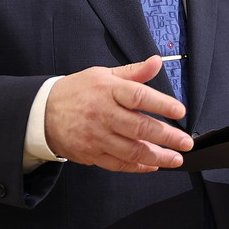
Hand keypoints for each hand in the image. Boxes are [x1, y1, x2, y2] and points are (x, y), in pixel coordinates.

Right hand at [45, 55, 193, 172]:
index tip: (180, 111)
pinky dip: (138, 166)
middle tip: (186, 142)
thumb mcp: (103, 74)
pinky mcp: (91, 154)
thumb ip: (133, 72)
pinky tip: (153, 164)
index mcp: (108, 91)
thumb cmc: (78, 91)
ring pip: (131, 150)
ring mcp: (97, 137)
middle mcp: (103, 114)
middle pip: (139, 127)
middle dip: (167, 137)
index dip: (161, 104)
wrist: (42, 113)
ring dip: (157, 156)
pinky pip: (118, 163)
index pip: (138, 97)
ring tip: (176, 158)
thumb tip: (157, 61)